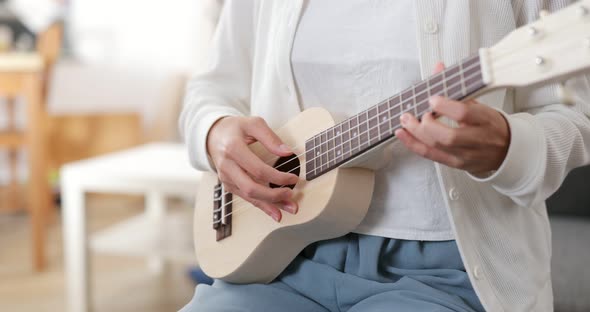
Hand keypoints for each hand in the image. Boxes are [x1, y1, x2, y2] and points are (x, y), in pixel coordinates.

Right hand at [207, 116, 298, 221]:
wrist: (213, 135)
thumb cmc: (235, 128)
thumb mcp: (253, 124)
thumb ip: (270, 137)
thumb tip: (287, 152)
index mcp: (233, 149)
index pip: (258, 169)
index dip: (277, 177)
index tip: (293, 178)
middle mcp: (227, 166)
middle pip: (251, 188)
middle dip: (273, 195)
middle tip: (291, 195)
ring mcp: (226, 178)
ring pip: (249, 196)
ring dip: (270, 205)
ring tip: (290, 208)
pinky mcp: (228, 185)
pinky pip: (246, 198)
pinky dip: (262, 205)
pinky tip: (275, 211)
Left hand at [394, 63, 509, 174]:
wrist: (507, 150)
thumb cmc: (491, 125)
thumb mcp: (479, 103)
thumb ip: (456, 88)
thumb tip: (438, 68)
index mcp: (485, 120)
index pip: (465, 114)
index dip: (445, 106)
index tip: (432, 98)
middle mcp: (476, 139)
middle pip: (448, 136)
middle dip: (426, 124)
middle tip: (417, 113)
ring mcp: (465, 154)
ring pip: (437, 147)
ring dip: (415, 133)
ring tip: (405, 120)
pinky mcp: (455, 163)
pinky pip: (430, 155)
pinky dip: (413, 144)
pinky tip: (403, 134)